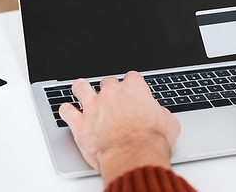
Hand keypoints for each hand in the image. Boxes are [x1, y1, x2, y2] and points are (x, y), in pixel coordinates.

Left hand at [59, 71, 180, 186]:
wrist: (134, 157)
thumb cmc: (152, 142)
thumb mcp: (169, 124)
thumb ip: (162, 114)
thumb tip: (161, 115)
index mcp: (134, 89)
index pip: (131, 77)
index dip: (131, 85)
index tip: (131, 92)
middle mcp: (111, 93)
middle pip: (106, 82)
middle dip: (109, 90)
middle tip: (111, 101)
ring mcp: (93, 106)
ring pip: (81, 87)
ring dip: (81, 90)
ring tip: (82, 93)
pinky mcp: (80, 123)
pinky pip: (65, 110)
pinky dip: (67, 112)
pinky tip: (70, 113)